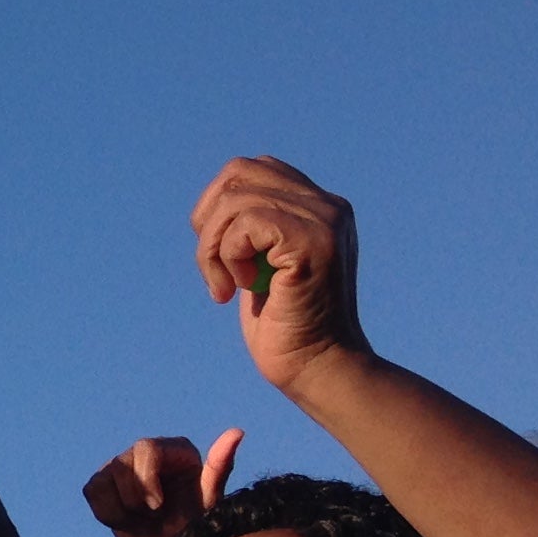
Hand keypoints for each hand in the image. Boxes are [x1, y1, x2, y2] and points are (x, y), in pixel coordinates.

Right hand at [81, 430, 244, 536]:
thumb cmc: (195, 529)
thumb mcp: (210, 502)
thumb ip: (220, 467)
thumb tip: (237, 432)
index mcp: (175, 450)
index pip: (145, 448)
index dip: (145, 480)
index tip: (157, 508)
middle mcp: (146, 451)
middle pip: (121, 465)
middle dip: (133, 500)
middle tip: (153, 518)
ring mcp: (121, 465)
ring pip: (103, 480)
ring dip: (122, 511)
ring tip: (144, 521)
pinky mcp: (102, 481)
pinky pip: (92, 492)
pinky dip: (108, 514)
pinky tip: (127, 521)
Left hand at [190, 157, 370, 399]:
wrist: (317, 367)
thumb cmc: (286, 325)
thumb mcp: (262, 263)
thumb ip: (251, 227)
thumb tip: (212, 202)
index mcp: (319, 207)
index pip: (253, 169)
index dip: (218, 202)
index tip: (216, 251)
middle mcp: (328, 206)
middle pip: (238, 172)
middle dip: (208, 219)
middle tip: (212, 267)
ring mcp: (325, 220)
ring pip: (234, 199)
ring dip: (212, 247)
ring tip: (225, 285)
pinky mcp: (313, 241)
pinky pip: (245, 223)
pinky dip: (228, 255)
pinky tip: (242, 287)